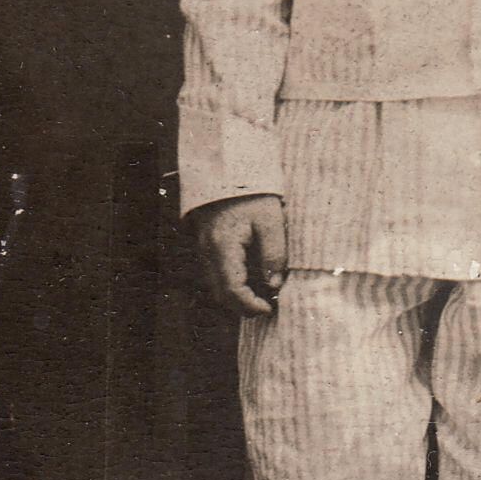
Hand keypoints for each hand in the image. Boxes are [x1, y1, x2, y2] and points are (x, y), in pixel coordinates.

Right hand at [193, 194, 287, 315]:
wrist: (229, 171)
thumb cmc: (252, 194)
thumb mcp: (271, 221)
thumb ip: (274, 254)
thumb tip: (274, 285)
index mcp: (223, 246)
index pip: (231, 289)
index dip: (250, 305)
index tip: (269, 308)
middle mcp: (208, 251)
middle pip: (221, 293)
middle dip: (243, 305)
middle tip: (268, 304)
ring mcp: (205, 249)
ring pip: (218, 285)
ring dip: (239, 295)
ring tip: (264, 292)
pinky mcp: (208, 245)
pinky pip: (218, 273)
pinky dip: (234, 282)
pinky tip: (254, 277)